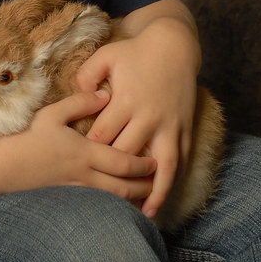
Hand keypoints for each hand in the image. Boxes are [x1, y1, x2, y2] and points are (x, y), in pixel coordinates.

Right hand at [0, 89, 155, 202]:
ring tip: (145, 198)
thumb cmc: (26, 136)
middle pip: (122, 188)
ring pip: (110, 202)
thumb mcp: (53, 112)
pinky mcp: (65, 201)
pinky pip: (96, 208)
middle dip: (143, 187)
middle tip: (158, 183)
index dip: (142, 165)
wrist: (0, 166)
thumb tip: (105, 94)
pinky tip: (119, 208)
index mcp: (84, 153)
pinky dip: (112, 209)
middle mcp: (83, 176)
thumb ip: (81, 102)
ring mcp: (74, 192)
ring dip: (131, 201)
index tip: (155, 161)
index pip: (122, 162)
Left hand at [76, 17, 199, 218]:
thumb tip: (77, 98)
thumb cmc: (135, 51)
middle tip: (97, 200)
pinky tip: (163, 199)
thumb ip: (87, 75)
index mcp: (126, 100)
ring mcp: (169, 124)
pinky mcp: (184, 128)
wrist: (174, 45)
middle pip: (128, 156)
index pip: (103, 136)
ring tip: (141, 216)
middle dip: (113, 178)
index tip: (77, 169)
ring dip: (151, 192)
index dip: (89, 153)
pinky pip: (180, 161)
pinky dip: (172, 182)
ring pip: (161, 165)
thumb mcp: (106, 55)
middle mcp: (148, 116)